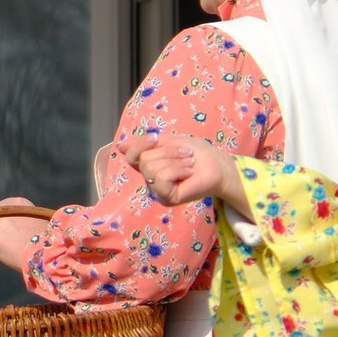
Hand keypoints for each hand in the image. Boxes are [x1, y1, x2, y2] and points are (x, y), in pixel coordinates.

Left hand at [0, 197, 42, 273]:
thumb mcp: (42, 220)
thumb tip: (24, 226)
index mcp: (19, 202)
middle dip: (6, 230)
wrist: (45, 253)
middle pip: (0, 220)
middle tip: (17, 241)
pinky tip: (9, 254)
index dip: (16, 221)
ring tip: (15, 250)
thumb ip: (28, 219)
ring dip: (0, 240)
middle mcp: (5, 210)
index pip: (11, 210)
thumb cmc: (49, 239)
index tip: (22, 230)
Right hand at [121, 133, 243, 210]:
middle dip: (168, 152)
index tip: (156, 138)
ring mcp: (158, 191)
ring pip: (152, 167)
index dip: (140, 143)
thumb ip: (146, 144)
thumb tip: (119, 145)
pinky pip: (161, 177)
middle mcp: (150, 180)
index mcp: (149, 166)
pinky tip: (189, 173)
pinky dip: (177, 170)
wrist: (218, 165)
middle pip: (144, 159)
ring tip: (189, 164)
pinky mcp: (167, 198)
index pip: (130, 155)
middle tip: (186, 155)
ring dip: (175, 160)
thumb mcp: (169, 142)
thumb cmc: (197, 153)